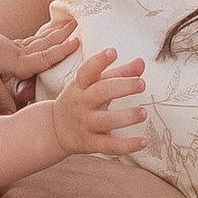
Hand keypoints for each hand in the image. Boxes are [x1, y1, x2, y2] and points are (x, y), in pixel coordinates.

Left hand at [0, 8, 80, 116]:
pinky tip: (46, 36)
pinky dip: (42, 38)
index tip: (76, 43)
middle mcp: (19, 53)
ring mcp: (15, 47)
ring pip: (40, 41)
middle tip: (78, 26)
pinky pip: (31, 41)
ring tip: (69, 25)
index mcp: (17, 62)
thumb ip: (1, 98)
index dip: (60, 52)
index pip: (43, 58)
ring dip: (55, 34)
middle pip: (45, 44)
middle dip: (62, 36)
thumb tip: (12, 115)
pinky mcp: (9, 45)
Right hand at [43, 45, 147, 161]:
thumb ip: (119, 73)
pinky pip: (110, 146)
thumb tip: (141, 62)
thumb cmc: (80, 101)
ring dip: (126, 117)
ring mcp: (85, 124)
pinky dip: (127, 145)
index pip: (87, 71)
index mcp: (80, 85)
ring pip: (106, 120)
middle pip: (100, 92)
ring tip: (143, 112)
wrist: (54, 129)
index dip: (99, 60)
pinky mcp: (91, 143)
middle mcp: (81, 103)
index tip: (112, 51)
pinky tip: (143, 142)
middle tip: (141, 84)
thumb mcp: (93, 84)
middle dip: (122, 87)